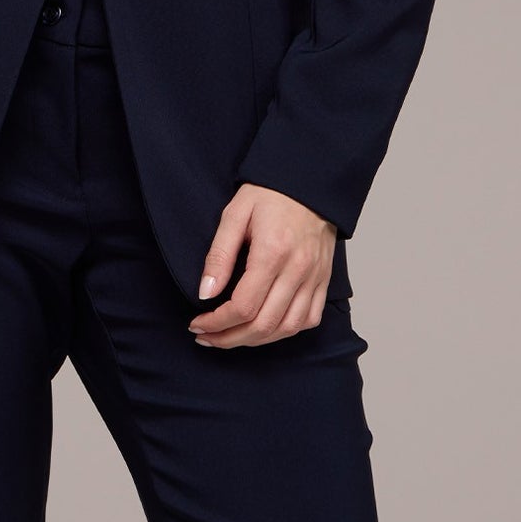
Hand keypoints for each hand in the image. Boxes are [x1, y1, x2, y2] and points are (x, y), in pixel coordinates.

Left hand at [186, 184, 336, 347]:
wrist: (308, 181)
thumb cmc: (270, 194)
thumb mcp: (235, 214)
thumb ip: (219, 255)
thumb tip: (205, 294)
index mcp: (272, 252)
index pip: (244, 306)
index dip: (216, 323)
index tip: (197, 324)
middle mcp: (297, 270)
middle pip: (264, 325)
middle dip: (230, 339)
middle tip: (207, 337)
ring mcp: (314, 277)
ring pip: (287, 329)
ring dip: (256, 341)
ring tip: (231, 337)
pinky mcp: (323, 279)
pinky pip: (309, 319)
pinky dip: (286, 331)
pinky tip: (266, 327)